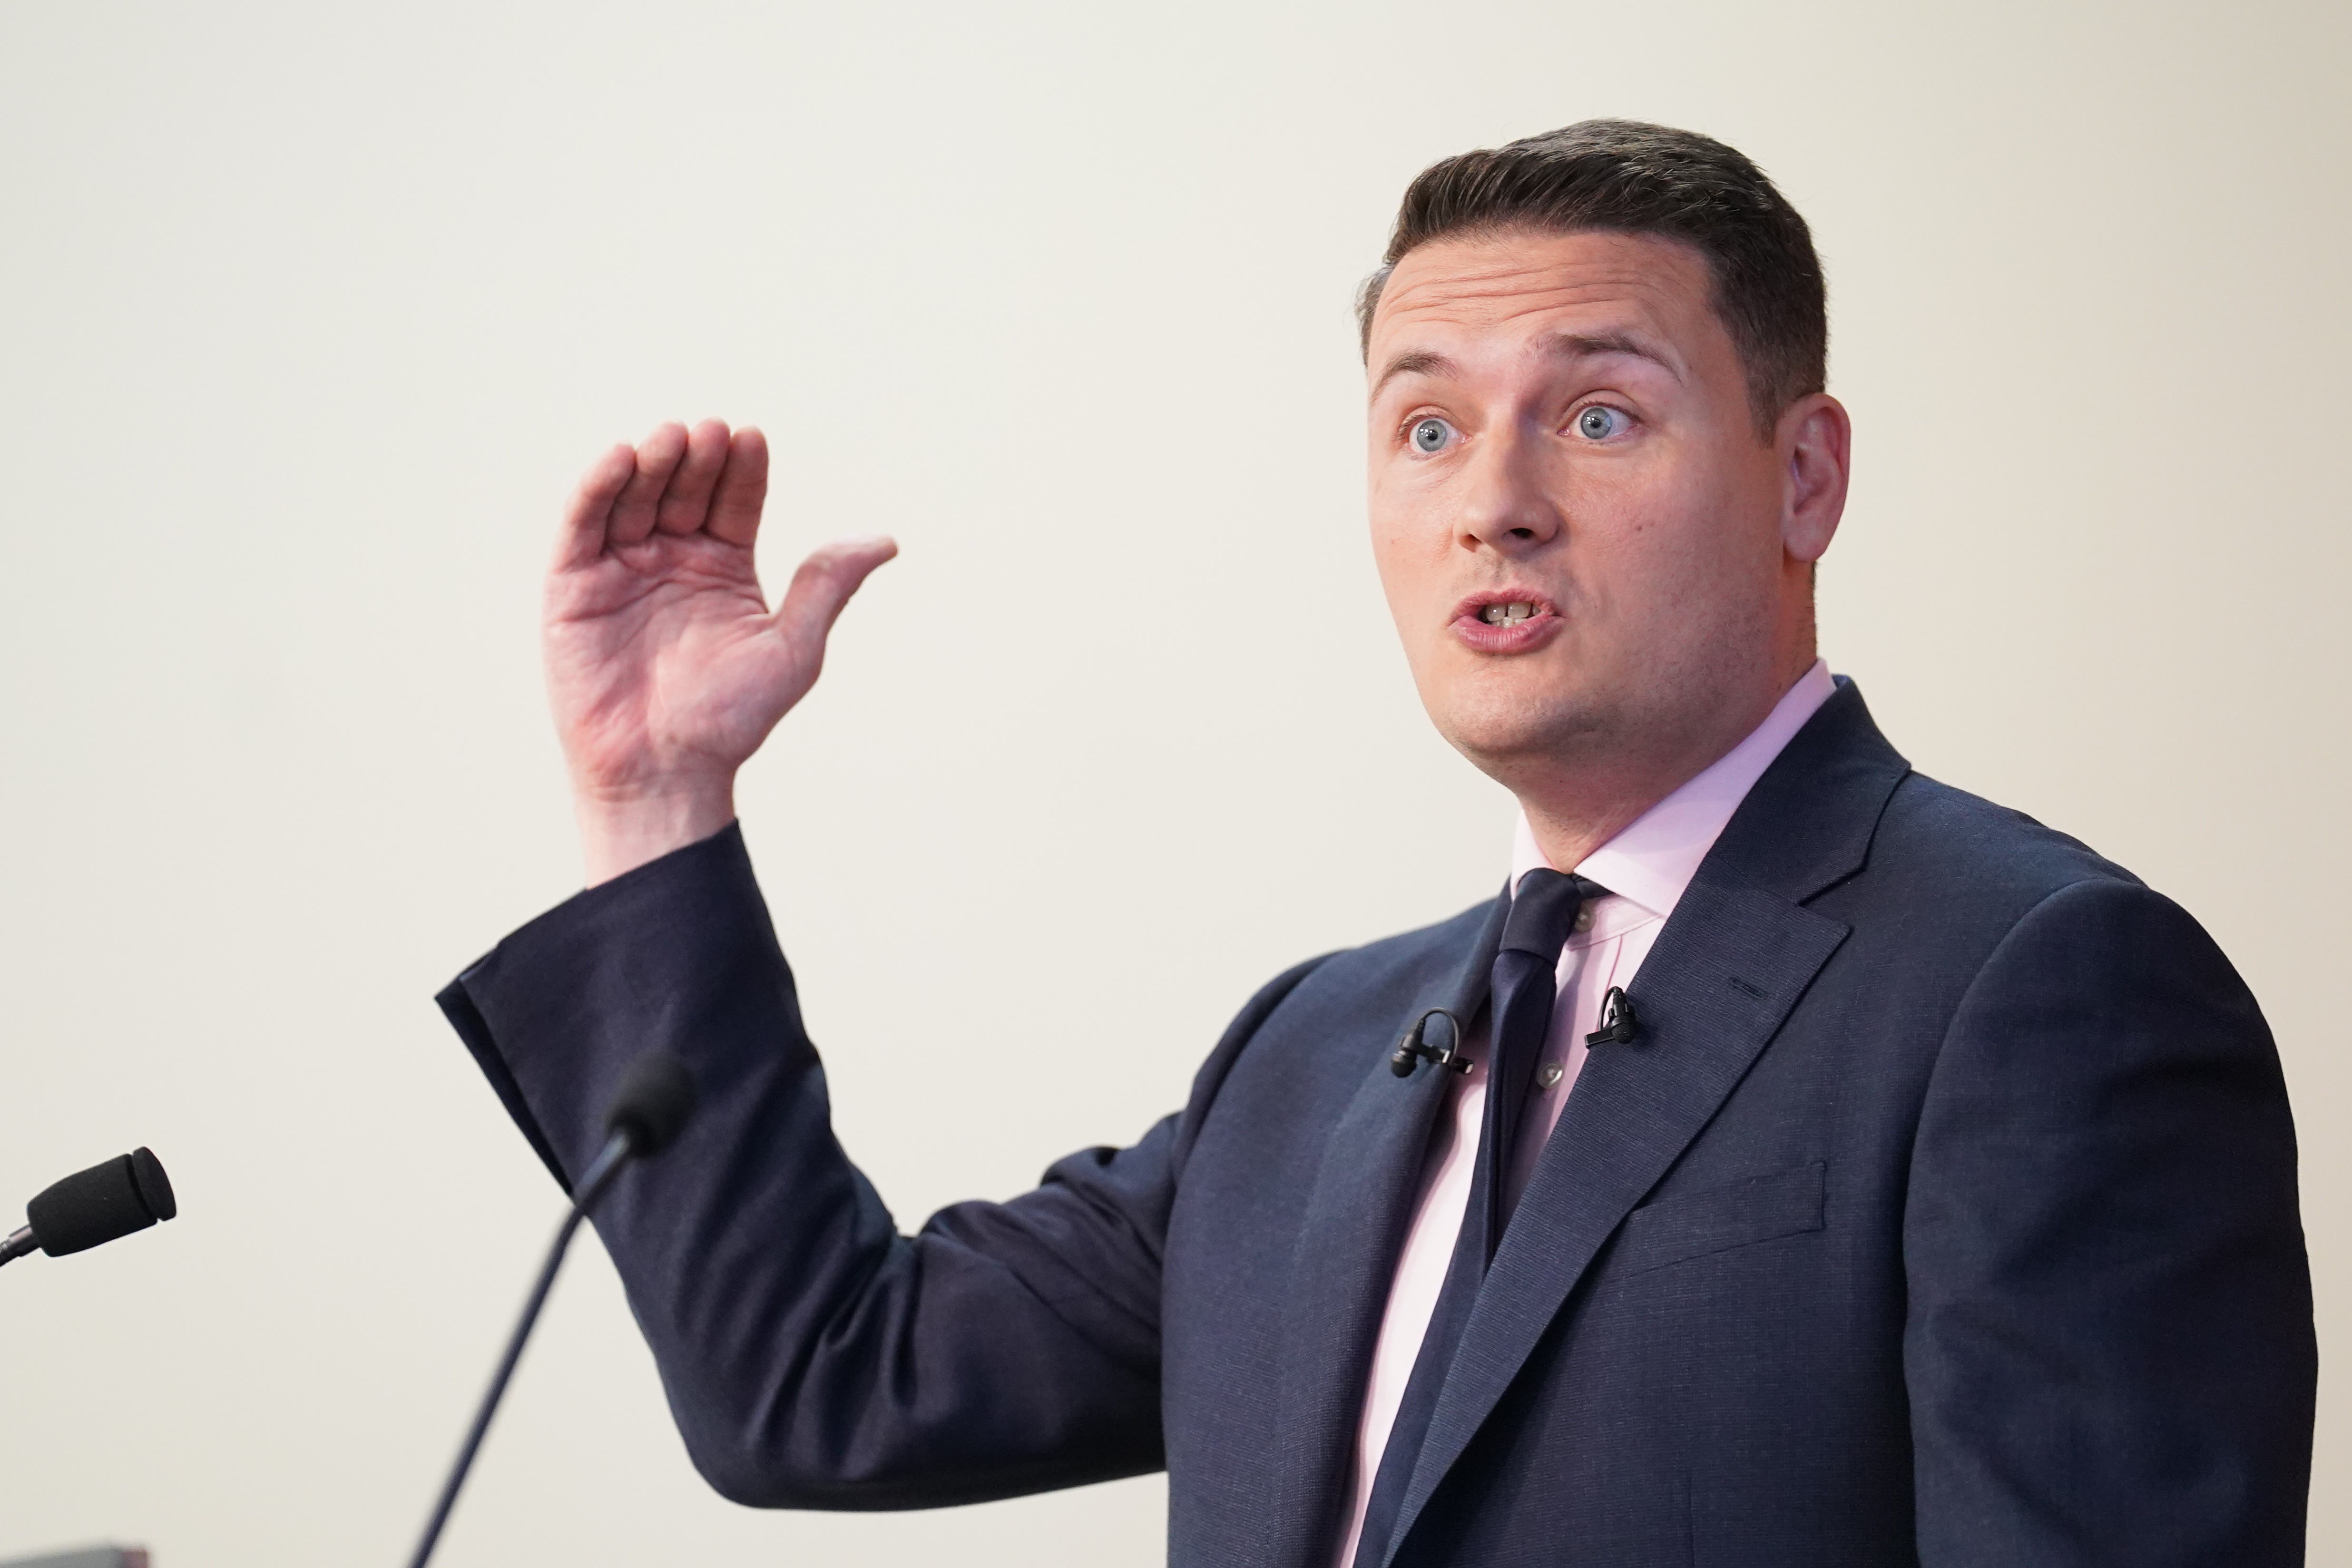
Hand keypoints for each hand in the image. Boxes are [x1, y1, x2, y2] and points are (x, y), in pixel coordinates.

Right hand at [544, 419, 895, 883]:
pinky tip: (622, 458)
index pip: (735, 502)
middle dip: (698, 458)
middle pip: (685, 490)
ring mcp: (621, 568)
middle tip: (712, 431)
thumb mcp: (793, 648)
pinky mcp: (573, 586)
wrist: (665, 770)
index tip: (753, 438)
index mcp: (723, 568)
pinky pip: (584, 526)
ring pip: (635, 497)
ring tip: (674, 437)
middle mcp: (672, 559)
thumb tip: (887, 540)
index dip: (742, 470)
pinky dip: (598, 488)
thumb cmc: (731, 719)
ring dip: (652, 462)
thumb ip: (827, 586)